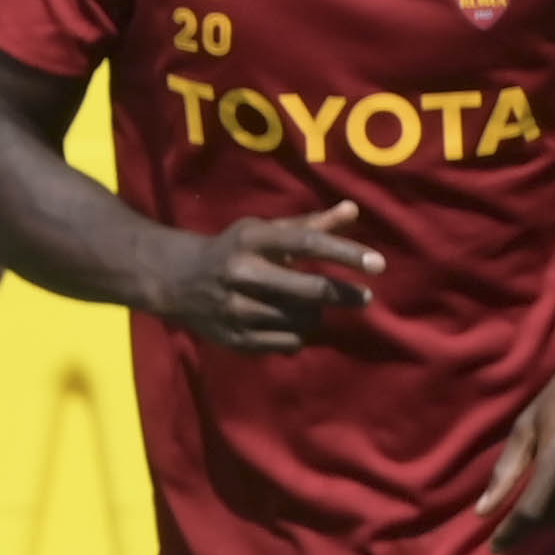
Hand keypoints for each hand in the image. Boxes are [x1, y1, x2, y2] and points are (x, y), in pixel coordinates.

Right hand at [145, 198, 376, 352]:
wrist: (175, 280)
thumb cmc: (233, 249)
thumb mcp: (265, 231)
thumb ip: (310, 225)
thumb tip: (353, 211)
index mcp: (251, 240)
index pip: (306, 244)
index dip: (345, 254)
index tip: (378, 264)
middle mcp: (240, 273)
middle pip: (308, 290)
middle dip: (342, 294)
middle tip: (363, 297)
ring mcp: (234, 309)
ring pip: (300, 320)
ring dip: (314, 315)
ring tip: (310, 308)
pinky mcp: (232, 337)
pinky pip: (286, 343)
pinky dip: (296, 335)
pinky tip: (290, 325)